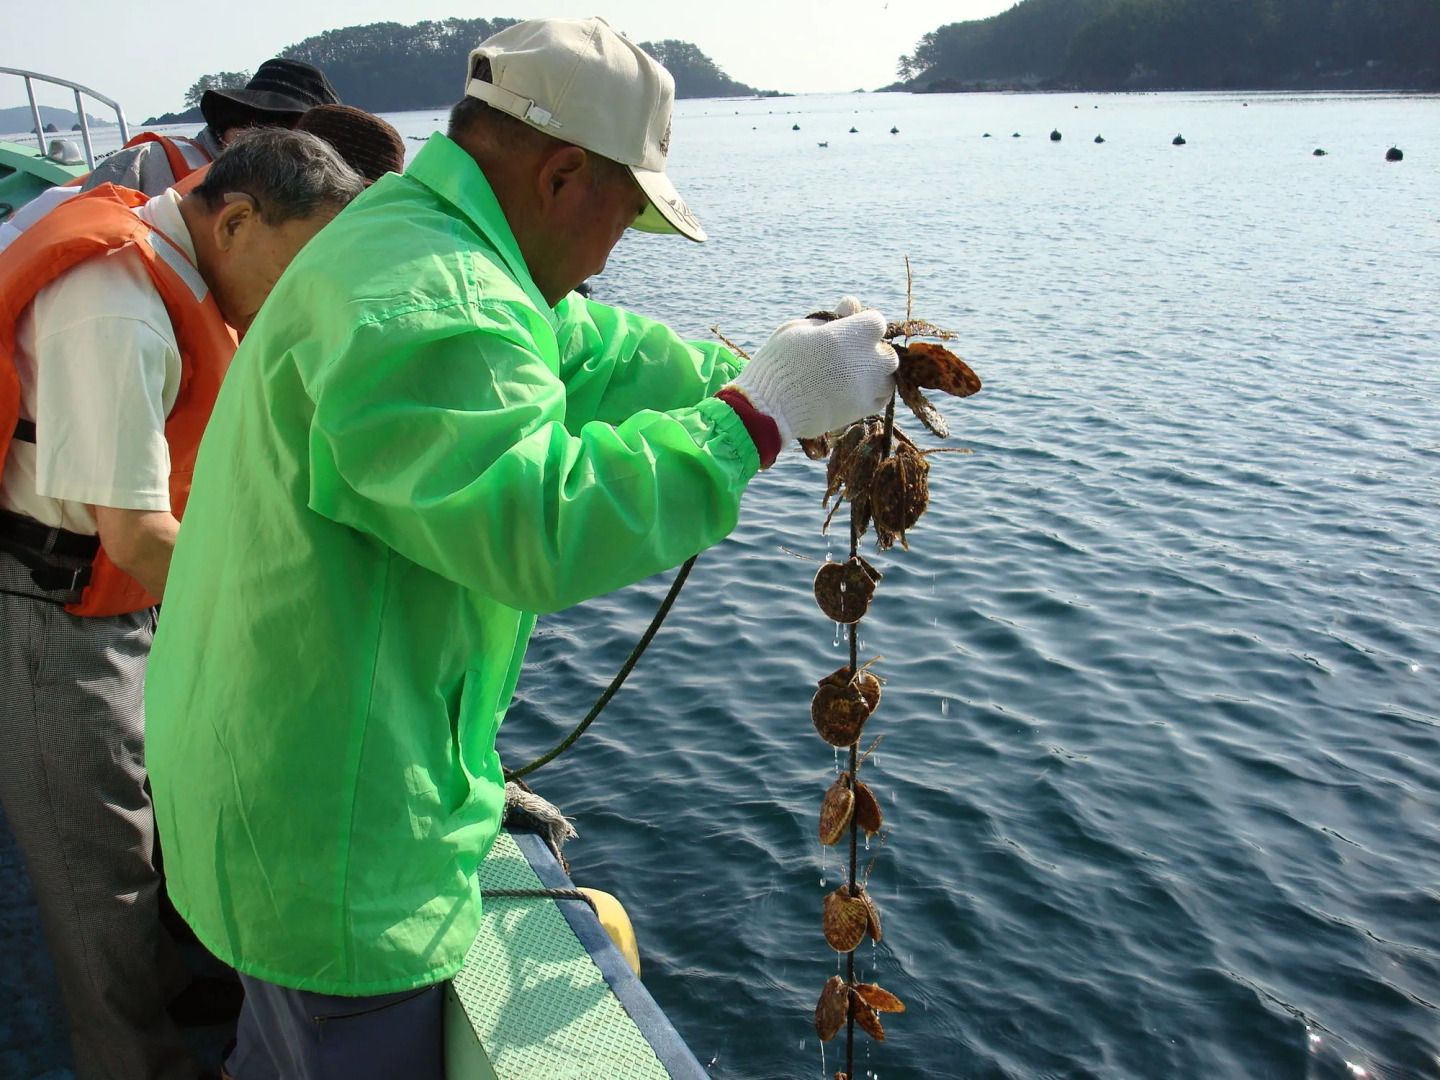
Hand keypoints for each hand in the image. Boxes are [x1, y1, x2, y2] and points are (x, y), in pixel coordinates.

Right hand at [729, 297, 897, 441]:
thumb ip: (831, 317)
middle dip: (872, 353)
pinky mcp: (862, 409)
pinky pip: (882, 399)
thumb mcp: (800, 328)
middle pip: (887, 352)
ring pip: (888, 377)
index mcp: (852, 334)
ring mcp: (867, 387)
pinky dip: (874, 393)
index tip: (848, 332)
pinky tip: (856, 391)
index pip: (876, 322)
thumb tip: (851, 303)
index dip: (863, 325)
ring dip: (876, 375)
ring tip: (852, 377)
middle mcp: (866, 360)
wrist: (771, 406)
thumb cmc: (780, 361)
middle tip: (849, 358)